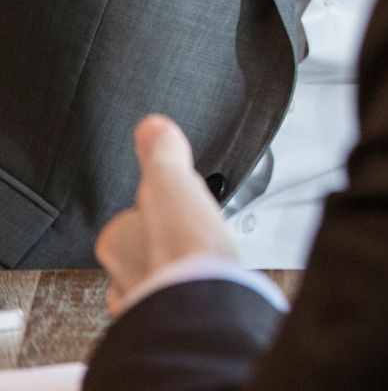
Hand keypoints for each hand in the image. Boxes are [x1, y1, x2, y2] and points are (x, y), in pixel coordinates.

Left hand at [94, 115, 238, 316]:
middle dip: (164, 247)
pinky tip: (207, 290)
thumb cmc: (181, 250)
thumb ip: (161, 155)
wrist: (202, 308)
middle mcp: (121, 276)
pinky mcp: (170, 323)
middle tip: (193, 237)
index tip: (177, 207)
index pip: (132, 217)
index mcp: (117, 240)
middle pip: (143, 252)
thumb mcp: (171, 184)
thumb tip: (151, 126)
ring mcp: (145, 304)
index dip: (157, 209)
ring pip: (157, 282)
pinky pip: (177, 305)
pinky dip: (190, 298)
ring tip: (203, 266)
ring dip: (176, 276)